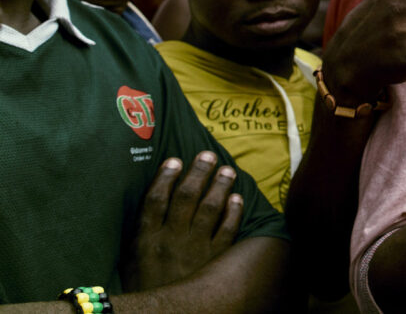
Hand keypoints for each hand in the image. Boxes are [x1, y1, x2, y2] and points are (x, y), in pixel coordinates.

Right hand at [121, 151, 242, 290]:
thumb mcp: (131, 260)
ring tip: (227, 169)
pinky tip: (237, 198)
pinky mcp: (214, 260)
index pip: (155, 201)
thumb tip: (148, 202)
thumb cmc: (144, 286)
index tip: (175, 160)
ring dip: (219, 186)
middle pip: (185, 198)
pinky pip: (227, 231)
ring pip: (209, 209)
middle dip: (198, 173)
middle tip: (207, 155)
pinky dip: (233, 213)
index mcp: (145, 239)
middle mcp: (170, 240)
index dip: (165, 177)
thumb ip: (138, 233)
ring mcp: (194, 250)